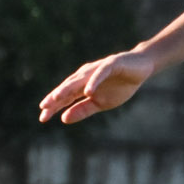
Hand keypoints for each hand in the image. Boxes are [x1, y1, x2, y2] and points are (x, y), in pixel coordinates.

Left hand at [38, 50, 153, 123]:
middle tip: (43, 107)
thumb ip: (83, 110)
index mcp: (82, 86)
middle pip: (67, 88)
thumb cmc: (119, 85)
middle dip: (55, 97)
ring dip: (67, 88)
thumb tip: (63, 119)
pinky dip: (93, 82)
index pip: (65, 97)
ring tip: (57, 98)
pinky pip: (100, 74)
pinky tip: (88, 91)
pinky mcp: (111, 64)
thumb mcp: (100, 103)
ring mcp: (97, 69)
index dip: (54, 106)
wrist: (141, 68)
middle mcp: (85, 76)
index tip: (42, 118)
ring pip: (79, 79)